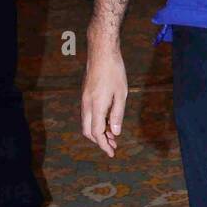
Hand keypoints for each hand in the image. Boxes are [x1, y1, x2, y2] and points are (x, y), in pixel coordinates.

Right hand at [82, 30, 127, 156]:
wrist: (101, 52)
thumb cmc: (114, 71)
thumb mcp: (121, 94)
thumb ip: (117, 114)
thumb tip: (115, 132)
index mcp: (96, 106)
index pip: (97, 133)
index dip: (104, 145)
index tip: (112, 153)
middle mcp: (87, 105)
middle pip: (88, 131)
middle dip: (100, 141)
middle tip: (113, 146)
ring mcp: (84, 100)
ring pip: (87, 123)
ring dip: (98, 132)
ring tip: (113, 136)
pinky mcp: (85, 95)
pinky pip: (88, 115)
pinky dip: (96, 122)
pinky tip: (107, 122)